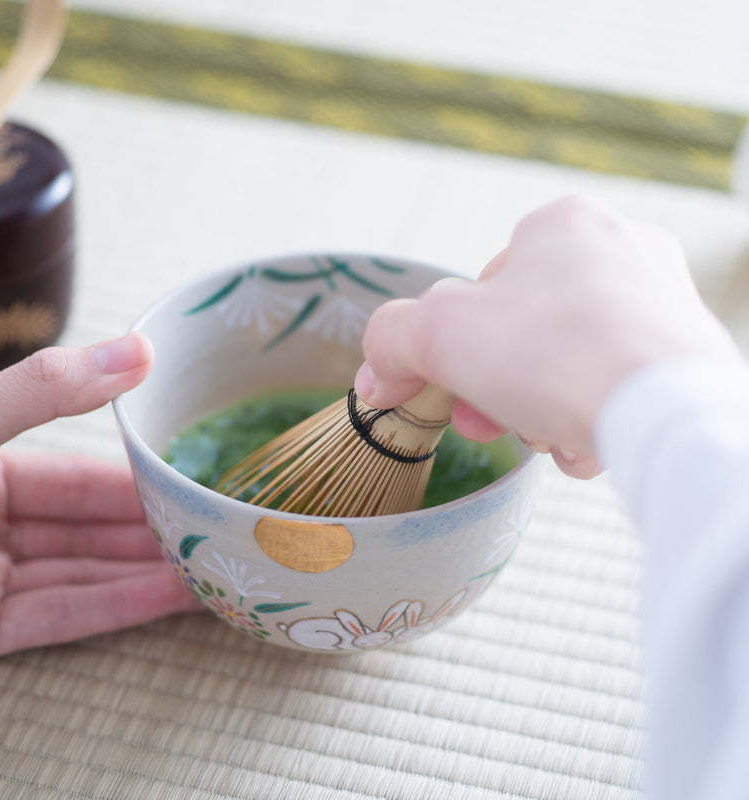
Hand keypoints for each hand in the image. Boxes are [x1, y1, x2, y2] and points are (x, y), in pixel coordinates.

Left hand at [0, 334, 198, 676]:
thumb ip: (46, 391)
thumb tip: (139, 350)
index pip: (73, 469)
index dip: (134, 473)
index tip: (191, 475)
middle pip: (84, 523)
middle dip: (150, 526)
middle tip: (218, 523)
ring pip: (80, 572)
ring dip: (146, 571)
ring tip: (217, 562)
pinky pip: (58, 618)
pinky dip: (117, 609)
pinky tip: (174, 598)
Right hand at [355, 195, 740, 477]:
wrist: (666, 412)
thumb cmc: (552, 353)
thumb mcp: (438, 335)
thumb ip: (390, 340)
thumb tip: (374, 374)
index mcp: (562, 225)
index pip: (481, 287)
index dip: (452, 345)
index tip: (442, 388)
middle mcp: (621, 250)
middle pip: (524, 332)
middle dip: (493, 388)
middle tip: (486, 424)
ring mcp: (662, 302)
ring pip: (567, 365)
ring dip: (539, 410)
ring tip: (545, 436)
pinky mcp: (687, 353)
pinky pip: (613, 388)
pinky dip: (589, 420)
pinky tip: (586, 442)